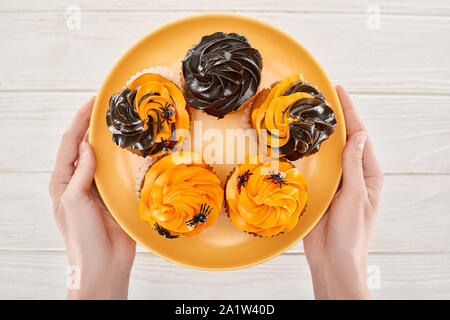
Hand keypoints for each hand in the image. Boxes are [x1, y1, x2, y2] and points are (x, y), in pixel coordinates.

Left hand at [49, 97, 135, 298]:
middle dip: (93, 126)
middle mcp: (79, 181)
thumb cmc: (82, 237)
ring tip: (120, 122)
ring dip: (109, 141)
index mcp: (63, 181)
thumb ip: (81, 173)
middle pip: (85, 147)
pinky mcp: (113, 196)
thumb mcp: (74, 202)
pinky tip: (131, 150)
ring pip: (102, 158)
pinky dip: (122, 159)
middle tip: (107, 106)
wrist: (103, 265)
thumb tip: (87, 145)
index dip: (79, 121)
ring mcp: (97, 188)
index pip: (70, 144)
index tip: (92, 102)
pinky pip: (117, 172)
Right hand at [303, 86, 383, 299]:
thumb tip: (359, 136)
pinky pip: (313, 169)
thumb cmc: (352, 233)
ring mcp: (335, 183)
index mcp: (368, 175)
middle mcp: (352, 175)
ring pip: (327, 153)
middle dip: (335, 119)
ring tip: (307, 115)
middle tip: (320, 98)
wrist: (334, 260)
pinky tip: (297, 144)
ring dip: (319, 135)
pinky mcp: (319, 191)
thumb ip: (354, 166)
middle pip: (343, 141)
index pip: (360, 137)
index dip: (350, 113)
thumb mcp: (356, 197)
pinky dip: (307, 155)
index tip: (339, 91)